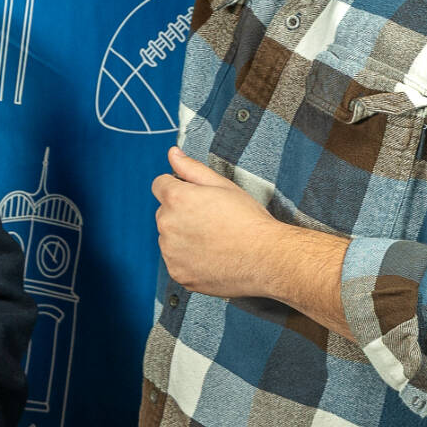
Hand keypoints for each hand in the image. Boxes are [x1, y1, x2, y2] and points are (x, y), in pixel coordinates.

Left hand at [151, 147, 286, 300]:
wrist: (266, 258)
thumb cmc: (248, 220)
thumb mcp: (223, 185)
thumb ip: (192, 168)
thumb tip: (172, 153)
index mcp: (176, 198)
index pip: (160, 185)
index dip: (178, 187)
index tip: (195, 198)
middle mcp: (167, 224)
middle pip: (165, 212)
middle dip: (181, 213)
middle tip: (212, 221)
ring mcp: (171, 251)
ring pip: (169, 238)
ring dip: (183, 238)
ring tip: (214, 240)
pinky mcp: (177, 273)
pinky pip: (176, 262)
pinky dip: (188, 260)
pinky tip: (212, 257)